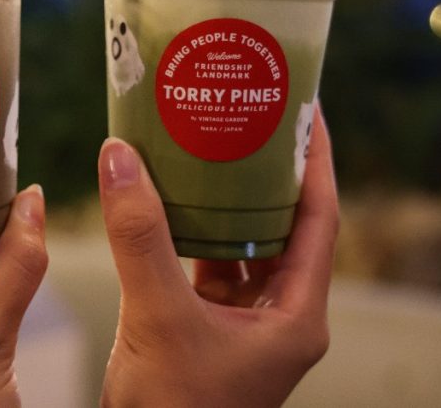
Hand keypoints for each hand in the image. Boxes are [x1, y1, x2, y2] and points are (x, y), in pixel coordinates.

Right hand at [97, 106, 337, 407]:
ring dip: (226, 201)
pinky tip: (168, 202)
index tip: (307, 109)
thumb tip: (120, 155)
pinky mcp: (209, 331)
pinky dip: (191, 232)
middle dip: (266, 172)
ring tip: (206, 146)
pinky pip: (208, 266)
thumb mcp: (159, 317)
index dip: (316, 160)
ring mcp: (245, 325)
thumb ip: (140, 237)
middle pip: (283, 225)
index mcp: (297, 315)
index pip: (320, 217)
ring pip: (242, 245)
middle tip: (247, 117)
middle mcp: (280, 315)